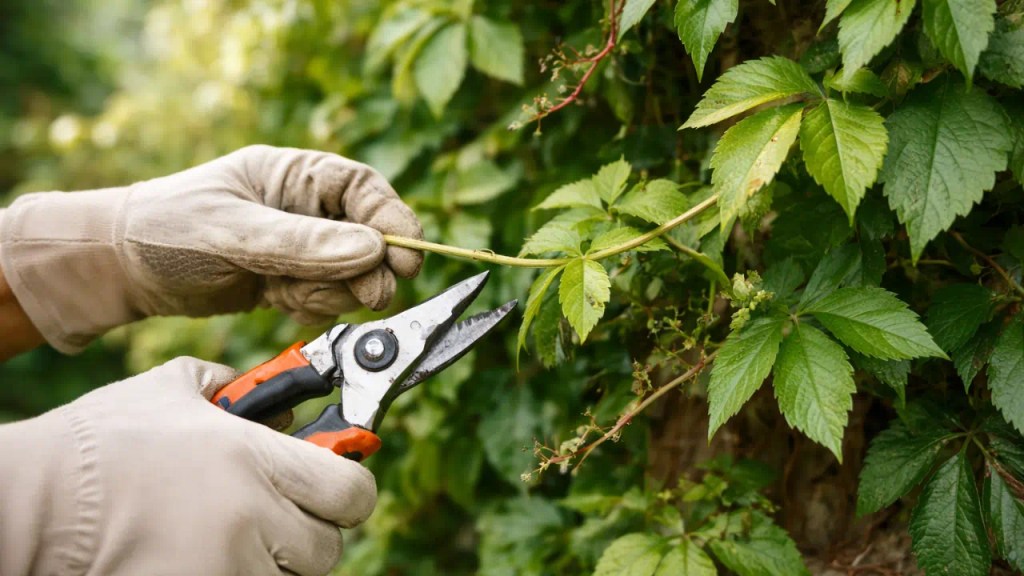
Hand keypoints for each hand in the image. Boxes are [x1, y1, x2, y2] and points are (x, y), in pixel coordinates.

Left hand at [0, 145, 422, 352]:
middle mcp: (305, 209)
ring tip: (290, 292)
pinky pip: (325, 297)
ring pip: (350, 275)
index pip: (364, 191)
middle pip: (368, 238)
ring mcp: (299, 247)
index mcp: (295, 176)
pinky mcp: (289, 280)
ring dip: (333, 292)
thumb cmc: (167, 230)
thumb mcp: (233, 234)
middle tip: (365, 295)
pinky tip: (279, 301)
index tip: (408, 258)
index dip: (394, 220)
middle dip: (367, 269)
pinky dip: (311, 306)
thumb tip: (373, 251)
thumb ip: (302, 243)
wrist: (120, 269)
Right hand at [0, 357, 375, 575]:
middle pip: (327, 549)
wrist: (33, 502)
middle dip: (307, 533)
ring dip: (270, 563)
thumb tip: (280, 395)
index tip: (335, 487)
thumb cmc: (101, 443)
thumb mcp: (173, 390)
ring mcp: (225, 567)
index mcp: (255, 457)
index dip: (349, 491)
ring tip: (224, 537)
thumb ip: (234, 385)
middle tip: (274, 517)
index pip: (353, 492)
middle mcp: (251, 517)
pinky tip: (199, 557)